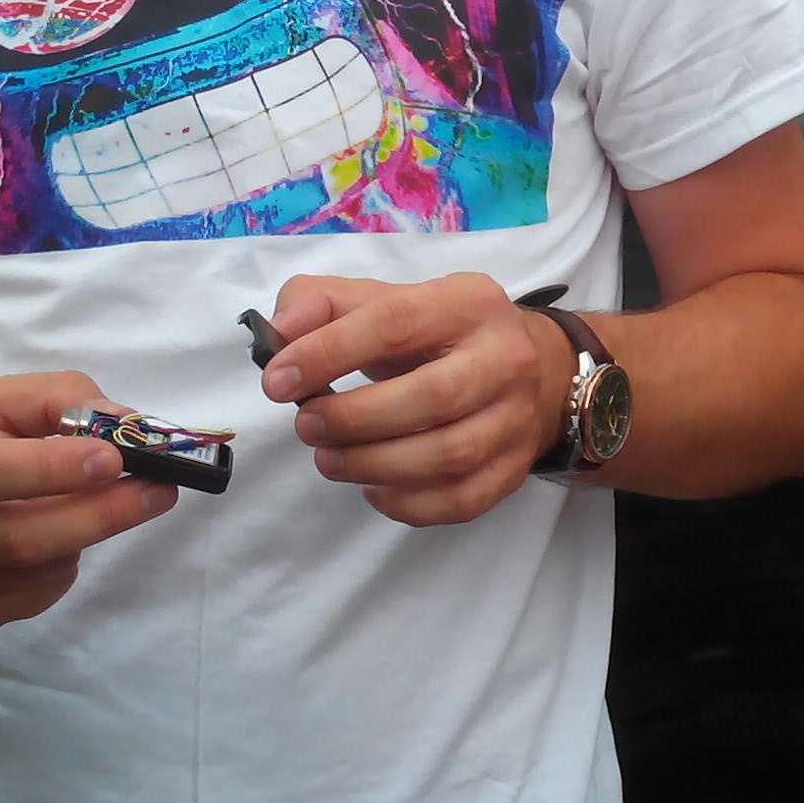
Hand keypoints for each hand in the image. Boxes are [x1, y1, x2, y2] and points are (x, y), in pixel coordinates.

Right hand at [0, 371, 178, 631]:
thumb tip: (126, 427)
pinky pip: (33, 596)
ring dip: (86, 536)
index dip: (52, 470)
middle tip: (159, 491)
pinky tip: (58, 535)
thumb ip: (59, 399)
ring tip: (102, 503)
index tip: (115, 458)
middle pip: (19, 538)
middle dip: (101, 515)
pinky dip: (64, 565)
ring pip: (35, 571)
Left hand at [259, 273, 573, 525]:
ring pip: (450, 455)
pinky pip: (461, 499)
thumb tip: (279, 334)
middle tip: (307, 426)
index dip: (329, 353)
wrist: (525, 368)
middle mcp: (505, 357)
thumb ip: (320, 304)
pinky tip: (373, 487)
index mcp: (467, 302)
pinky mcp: (514, 467)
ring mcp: (516, 417)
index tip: (278, 381)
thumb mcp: (382, 299)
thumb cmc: (434, 335)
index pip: (394, 323)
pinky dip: (407, 503)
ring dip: (374, 464)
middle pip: (434, 397)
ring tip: (329, 459)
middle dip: (356, 419)